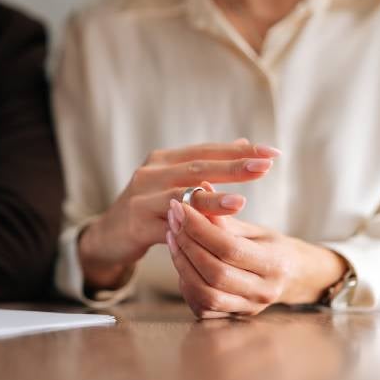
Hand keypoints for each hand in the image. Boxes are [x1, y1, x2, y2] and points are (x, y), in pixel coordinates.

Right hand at [79, 140, 280, 288]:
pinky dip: (190, 226)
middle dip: (233, 166)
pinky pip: (168, 225)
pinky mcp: (136, 224)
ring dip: (212, 198)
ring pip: (181, 195)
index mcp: (163, 160)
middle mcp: (151, 173)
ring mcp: (141, 198)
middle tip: (264, 165)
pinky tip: (210, 230)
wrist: (108, 236)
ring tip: (241, 200)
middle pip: (197, 167)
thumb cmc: (148, 208)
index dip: (239, 150)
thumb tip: (243, 143)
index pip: (206, 150)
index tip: (272, 152)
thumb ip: (204, 166)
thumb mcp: (173, 182)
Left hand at [165, 196, 347, 318]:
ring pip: (205, 293)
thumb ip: (225, 217)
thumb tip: (200, 188)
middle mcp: (263, 291)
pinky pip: (201, 306)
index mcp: (275, 264)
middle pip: (215, 272)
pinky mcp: (232, 316)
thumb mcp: (254, 229)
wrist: (293, 277)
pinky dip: (186, 283)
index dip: (200, 227)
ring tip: (173, 237)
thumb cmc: (272, 247)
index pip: (229, 247)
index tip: (181, 207)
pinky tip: (181, 260)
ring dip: (182, 263)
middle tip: (173, 219)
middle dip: (187, 243)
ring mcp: (248, 308)